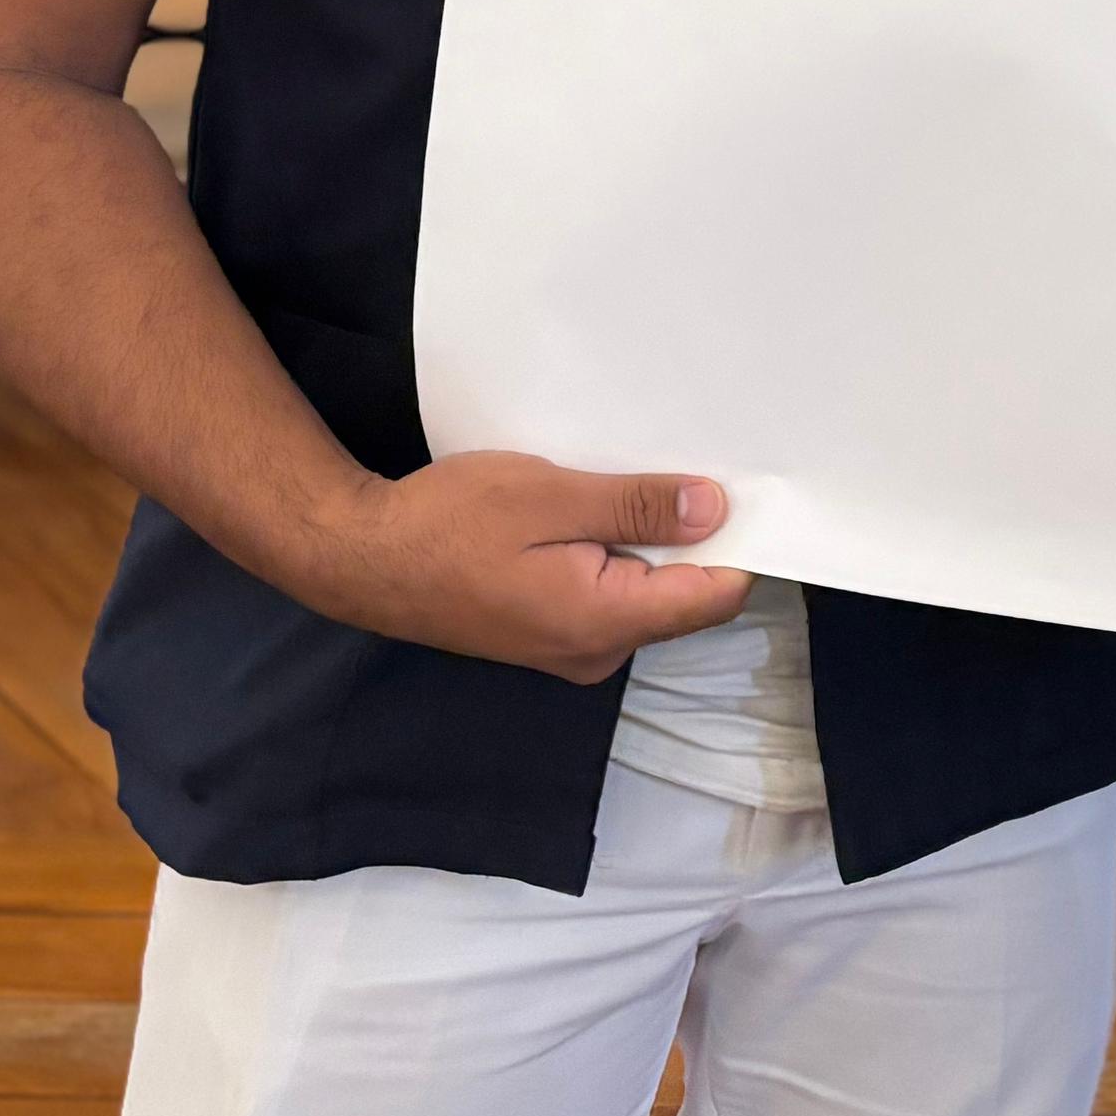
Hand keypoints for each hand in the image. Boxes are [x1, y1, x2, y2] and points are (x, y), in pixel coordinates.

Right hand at [304, 454, 754, 685]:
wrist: (364, 556)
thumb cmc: (448, 523)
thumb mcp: (551, 497)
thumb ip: (637, 506)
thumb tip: (715, 509)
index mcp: (605, 622)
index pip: (713, 597)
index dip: (743, 545)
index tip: (752, 490)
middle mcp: (597, 650)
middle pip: (684, 597)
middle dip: (698, 537)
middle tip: (697, 465)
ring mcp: (570, 648)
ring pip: (645, 593)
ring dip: (651, 541)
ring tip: (640, 478)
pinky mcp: (548, 633)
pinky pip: (609, 594)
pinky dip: (616, 553)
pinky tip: (601, 508)